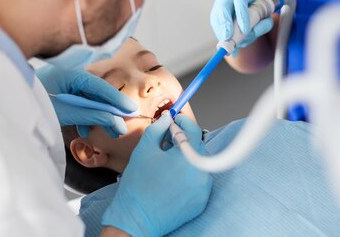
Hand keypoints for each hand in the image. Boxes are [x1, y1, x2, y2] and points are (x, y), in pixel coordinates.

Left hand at [36, 64, 136, 137]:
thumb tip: (115, 121)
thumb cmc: (30, 105)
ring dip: (97, 115)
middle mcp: (67, 77)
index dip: (116, 99)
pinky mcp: (58, 96)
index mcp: (68, 75)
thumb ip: (91, 115)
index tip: (131, 110)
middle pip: (96, 93)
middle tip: (123, 125)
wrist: (4, 104)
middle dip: (109, 110)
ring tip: (107, 131)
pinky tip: (85, 129)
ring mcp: (62, 86)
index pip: (99, 86)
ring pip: (88, 100)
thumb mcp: (64, 113)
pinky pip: (78, 104)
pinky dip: (85, 116)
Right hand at [101, 114, 211, 236]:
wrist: (136, 219)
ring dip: (186, 158)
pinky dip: (188, 175)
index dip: (183, 121)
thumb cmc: (138, 186)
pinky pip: (199, 180)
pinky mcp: (202, 201)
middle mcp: (201, 171)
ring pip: (198, 163)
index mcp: (188, 156)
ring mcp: (204, 188)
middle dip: (183, 141)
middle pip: (197, 146)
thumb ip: (158, 129)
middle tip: (166, 141)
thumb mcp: (144, 149)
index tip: (174, 119)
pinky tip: (172, 178)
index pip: (193, 129)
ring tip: (167, 163)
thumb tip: (167, 119)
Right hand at [210, 0, 273, 55]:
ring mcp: (219, 5)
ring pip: (217, 18)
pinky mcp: (214, 15)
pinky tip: (226, 43)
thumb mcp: (265, 17)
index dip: (242, 16)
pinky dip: (220, 35)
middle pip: (223, 7)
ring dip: (221, 32)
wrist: (248, 11)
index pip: (240, 2)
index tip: (245, 30)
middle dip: (226, 23)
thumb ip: (265, 23)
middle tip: (228, 37)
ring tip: (228, 43)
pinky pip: (215, 25)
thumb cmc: (257, 13)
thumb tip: (256, 30)